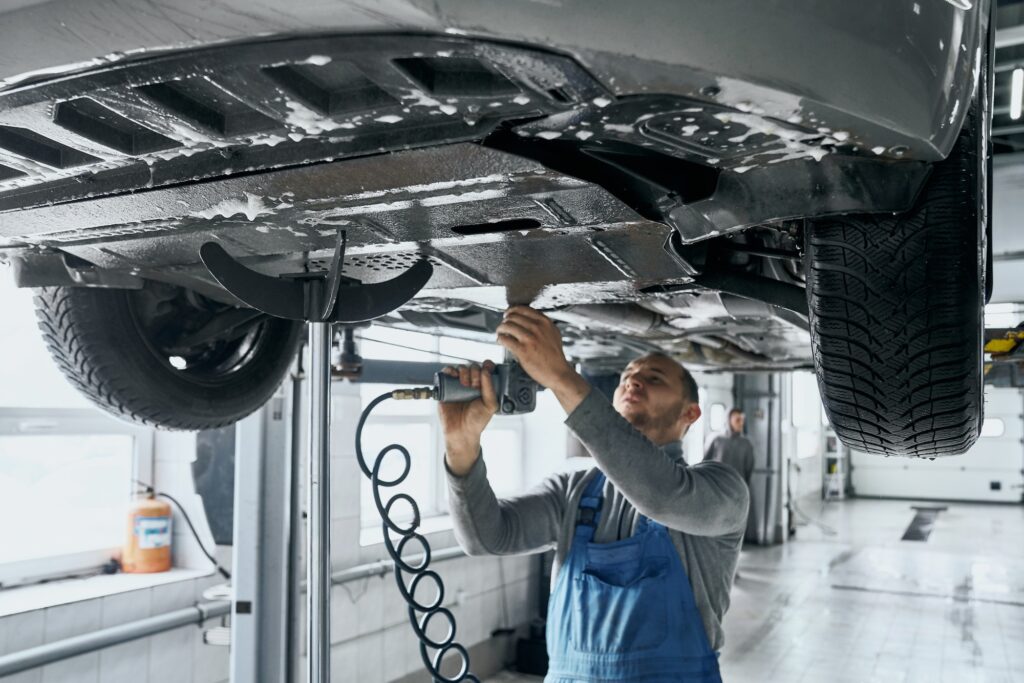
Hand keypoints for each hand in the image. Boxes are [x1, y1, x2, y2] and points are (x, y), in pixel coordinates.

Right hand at [438, 360, 497, 475]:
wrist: (461, 432)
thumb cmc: (477, 421)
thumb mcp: (490, 405)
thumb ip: (490, 388)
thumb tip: (485, 371)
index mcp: (484, 387)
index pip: (486, 369)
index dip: (487, 366)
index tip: (487, 370)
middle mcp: (471, 384)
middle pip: (473, 367)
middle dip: (475, 372)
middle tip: (475, 385)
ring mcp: (458, 385)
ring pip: (461, 368)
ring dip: (464, 371)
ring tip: (465, 384)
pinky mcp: (445, 388)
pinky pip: (446, 373)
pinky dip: (449, 370)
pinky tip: (454, 375)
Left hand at [497, 305, 591, 414]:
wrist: (558, 372)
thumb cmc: (555, 356)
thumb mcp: (553, 334)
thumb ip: (543, 325)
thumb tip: (528, 319)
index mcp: (545, 322)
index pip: (523, 309)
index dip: (512, 310)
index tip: (508, 314)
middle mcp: (537, 328)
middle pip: (513, 316)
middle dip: (505, 321)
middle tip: (503, 326)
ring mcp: (530, 338)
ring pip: (507, 326)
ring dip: (500, 329)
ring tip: (500, 333)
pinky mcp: (523, 350)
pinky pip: (505, 339)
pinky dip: (500, 339)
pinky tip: (501, 341)